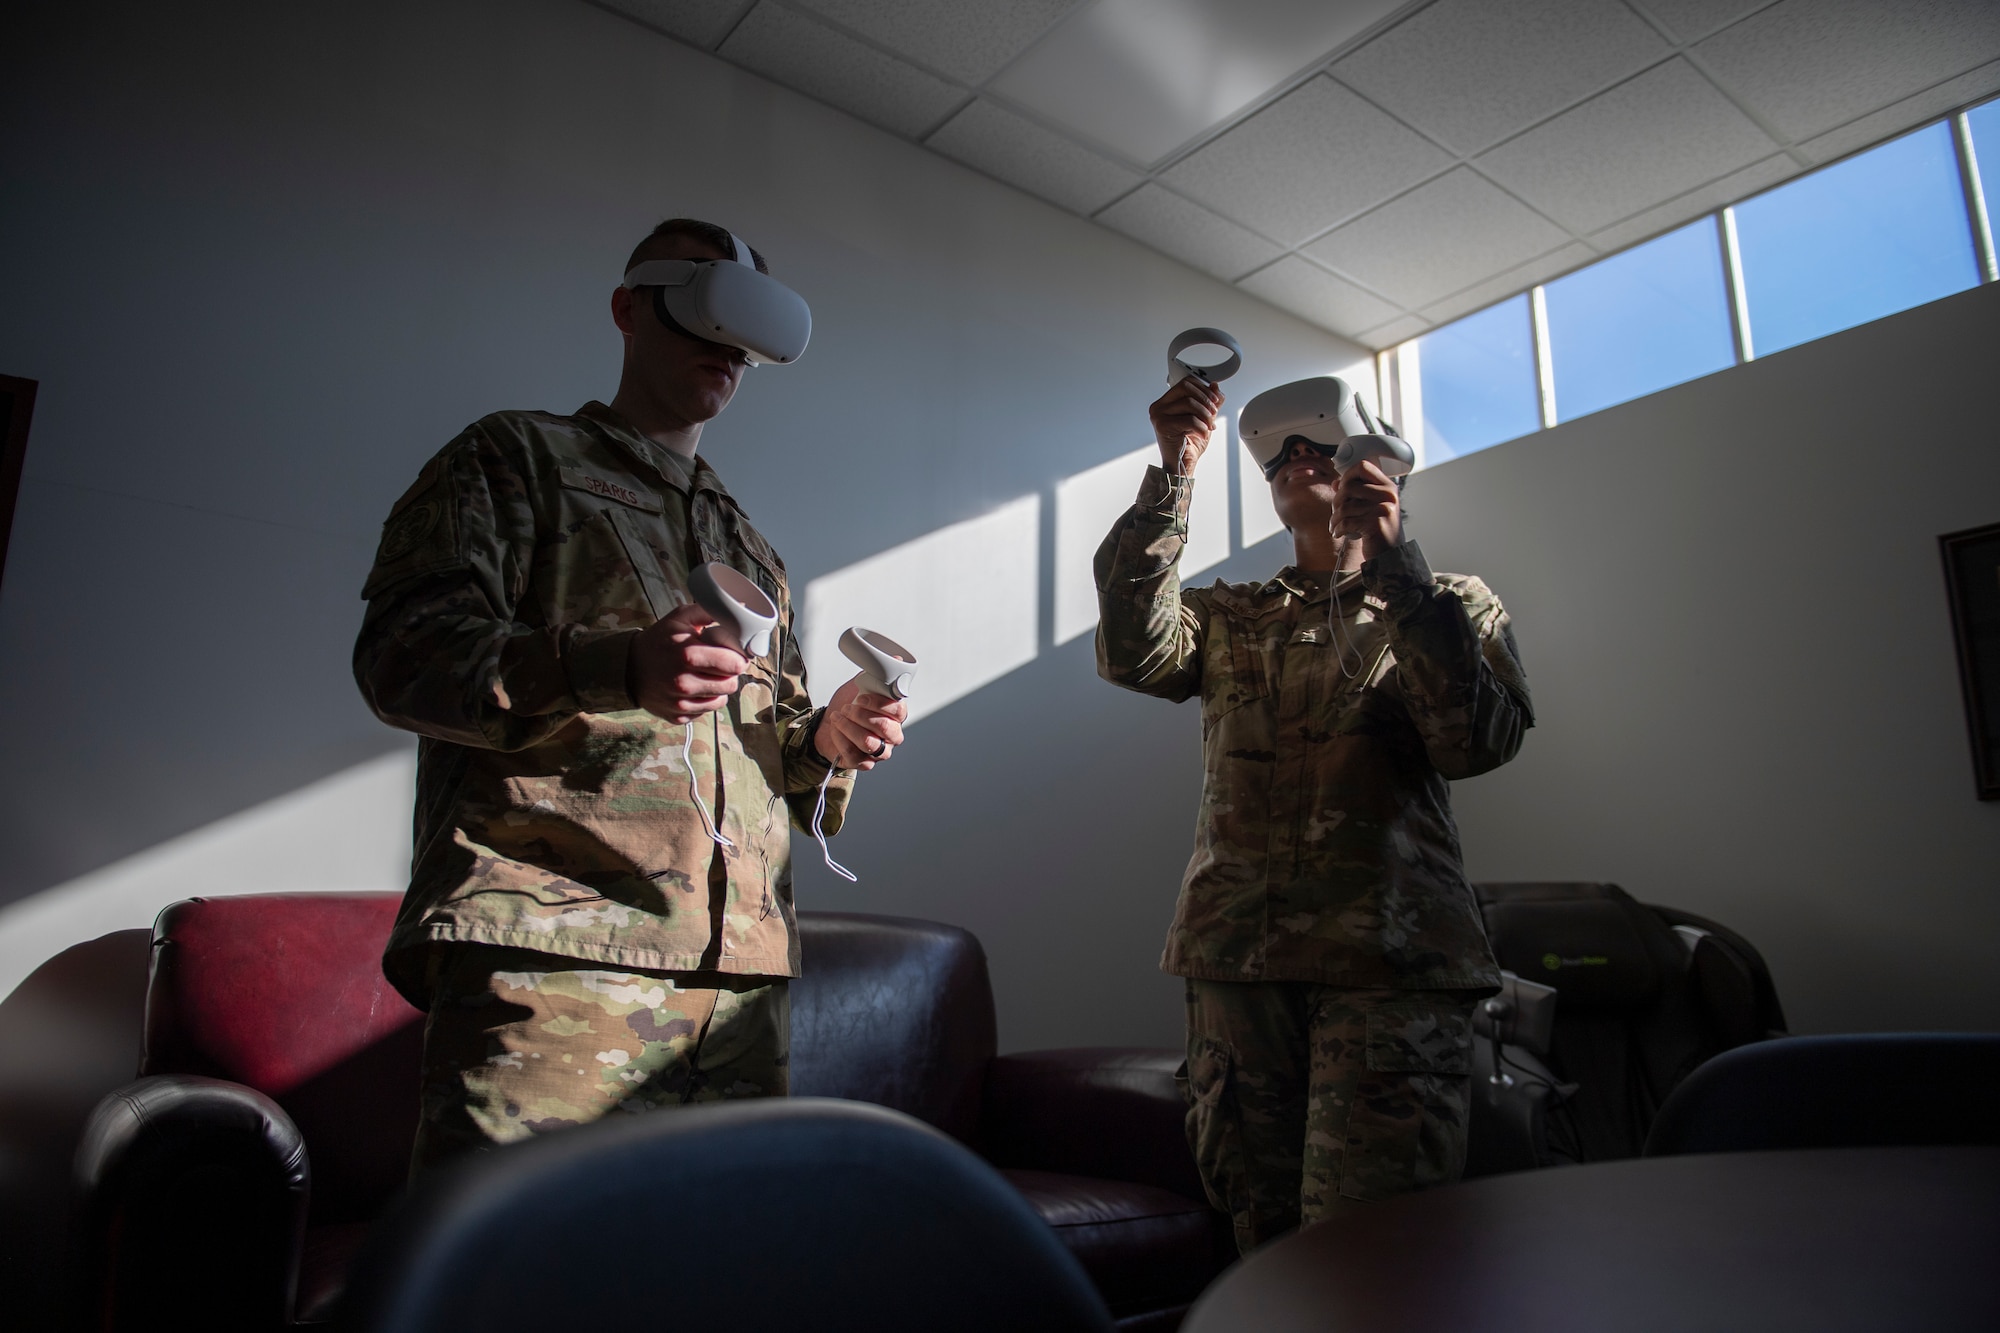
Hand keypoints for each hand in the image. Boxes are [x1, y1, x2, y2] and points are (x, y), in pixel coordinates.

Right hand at [628, 603, 748, 723]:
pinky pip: (706, 711)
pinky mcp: (678, 716)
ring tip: (707, 676)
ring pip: (721, 700)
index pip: (733, 664)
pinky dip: (705, 700)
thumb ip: (709, 611)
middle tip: (720, 665)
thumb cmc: (658, 641)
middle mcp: (684, 682)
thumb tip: (740, 608)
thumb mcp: (680, 618)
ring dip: (718, 688)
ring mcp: (680, 702)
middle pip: (730, 684)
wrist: (629, 667)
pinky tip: (695, 688)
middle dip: (729, 674)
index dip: (738, 659)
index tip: (734, 655)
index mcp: (688, 655)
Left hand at [814, 674, 908, 770]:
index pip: (898, 711)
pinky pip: (854, 754)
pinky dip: (840, 739)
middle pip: (886, 729)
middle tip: (848, 708)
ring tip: (838, 717)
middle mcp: (891, 735)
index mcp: (895, 715)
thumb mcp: (861, 685)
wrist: (828, 722)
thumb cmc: (848, 705)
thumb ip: (877, 674)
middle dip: (862, 716)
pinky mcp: (863, 763)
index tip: (862, 697)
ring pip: (870, 743)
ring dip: (849, 727)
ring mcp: (879, 751)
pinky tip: (835, 729)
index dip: (880, 704)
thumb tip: (896, 658)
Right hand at [1149, 376, 1223, 475]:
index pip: (1186, 383)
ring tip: (1208, 427)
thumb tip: (1215, 386)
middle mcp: (1159, 407)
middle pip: (1186, 388)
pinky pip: (1189, 419)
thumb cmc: (1189, 445)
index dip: (1203, 389)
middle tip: (1213, 414)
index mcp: (1167, 402)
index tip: (1214, 400)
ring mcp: (1158, 415)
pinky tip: (1202, 435)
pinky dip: (1201, 427)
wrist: (1182, 466)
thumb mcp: (1204, 418)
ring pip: (1190, 403)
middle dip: (1205, 400)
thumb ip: (1209, 402)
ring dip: (1205, 416)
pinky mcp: (1162, 426)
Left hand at [1333, 459, 1402, 560]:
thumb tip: (1335, 483)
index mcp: (1388, 487)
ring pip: (1345, 506)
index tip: (1342, 488)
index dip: (1347, 475)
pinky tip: (1338, 533)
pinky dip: (1338, 529)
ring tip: (1335, 526)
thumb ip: (1355, 494)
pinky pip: (1346, 522)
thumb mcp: (1371, 508)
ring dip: (1334, 518)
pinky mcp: (1376, 524)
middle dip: (1336, 501)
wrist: (1391, 555)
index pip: (1363, 466)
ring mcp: (1383, 509)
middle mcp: (1388, 495)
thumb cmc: (1379, 531)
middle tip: (1335, 513)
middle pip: (1349, 486)